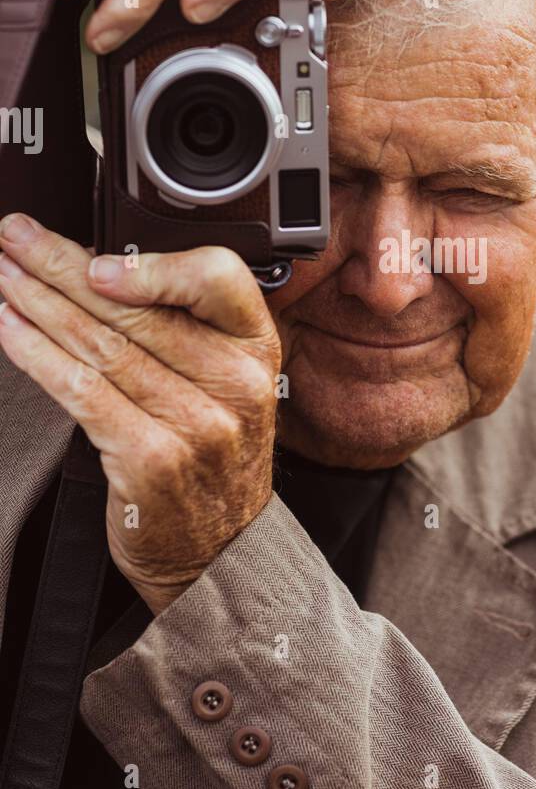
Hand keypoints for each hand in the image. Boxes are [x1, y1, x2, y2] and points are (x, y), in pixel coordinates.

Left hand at [0, 213, 283, 614]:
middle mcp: (233, 384)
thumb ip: (186, 330)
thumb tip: (101, 268)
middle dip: (61, 265)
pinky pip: (81, 392)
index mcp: (256, 351)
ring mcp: (195, 424)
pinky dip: (36, 355)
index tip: (95, 254)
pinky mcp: (151, 459)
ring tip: (2, 276)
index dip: (150, 262)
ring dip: (38, 303)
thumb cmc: (214, 462)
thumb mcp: (228, 387)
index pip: (218, 278)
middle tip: (15, 238)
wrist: (220, 550)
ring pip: (101, 345)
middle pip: (137, 308)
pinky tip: (9, 330)